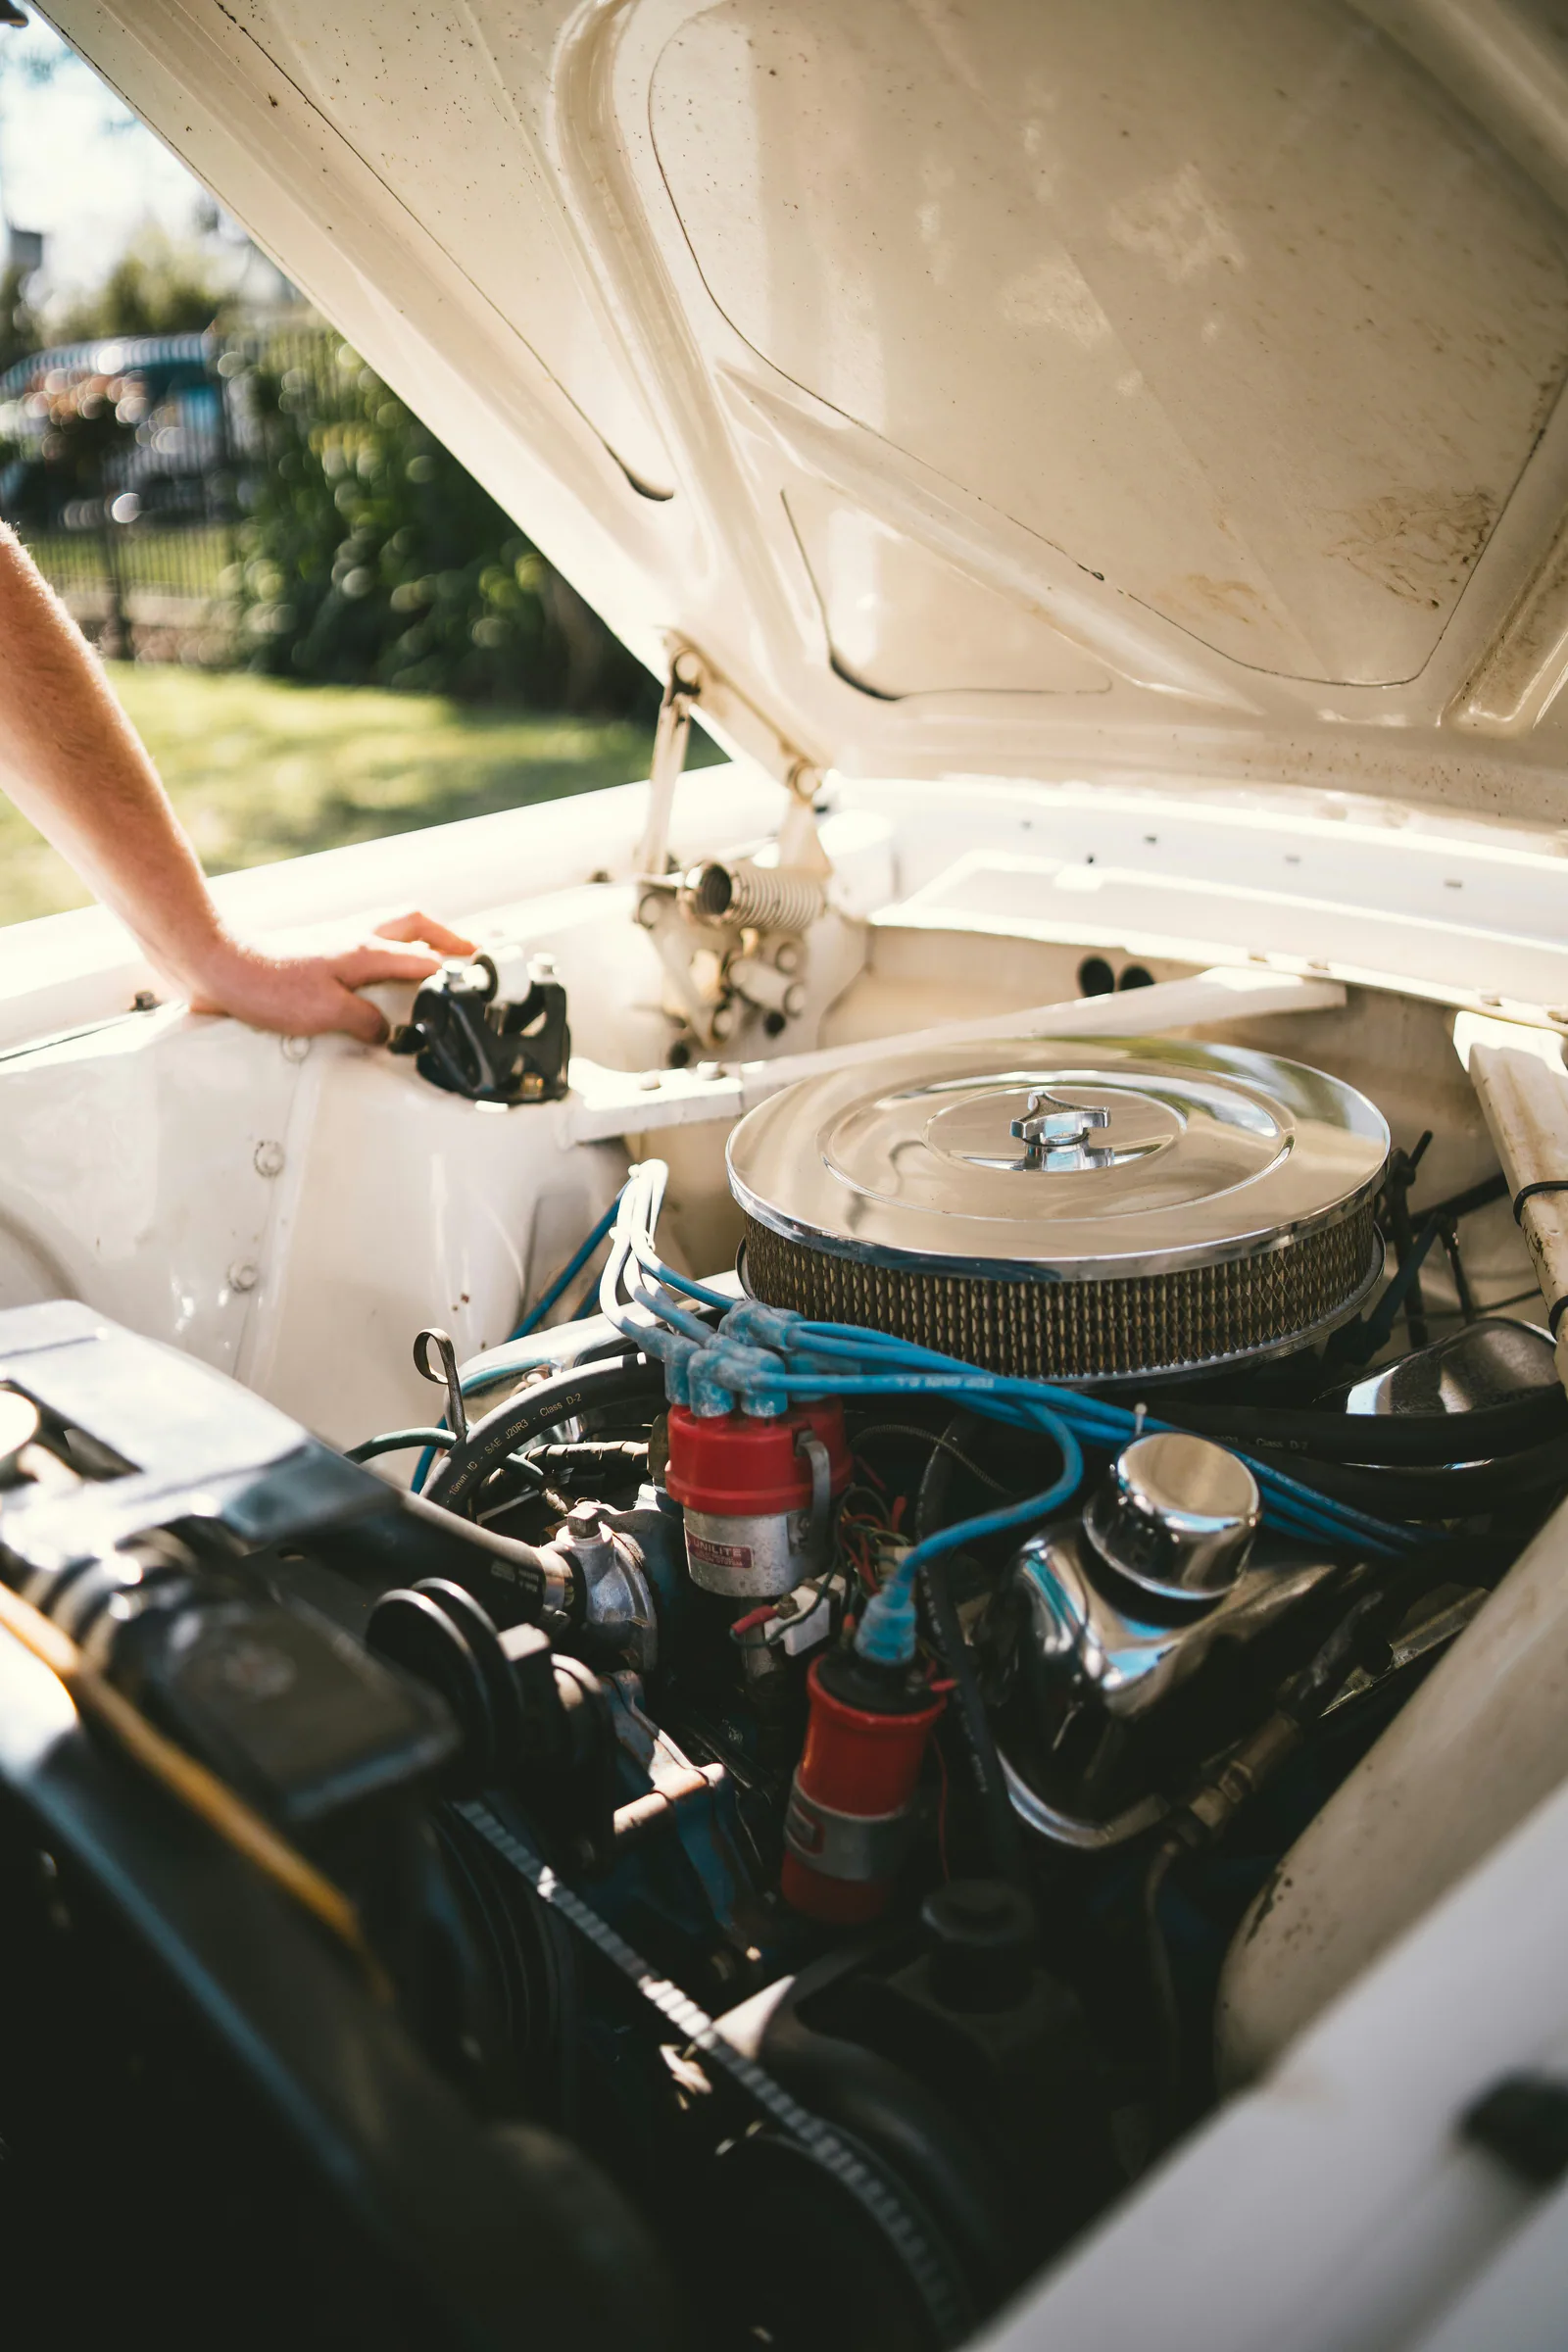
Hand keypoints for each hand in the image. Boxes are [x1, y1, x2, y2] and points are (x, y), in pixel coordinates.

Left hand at [186, 909, 476, 1041]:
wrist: (216, 964)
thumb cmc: (266, 984)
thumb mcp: (326, 1013)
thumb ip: (367, 1023)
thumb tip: (387, 1033)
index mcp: (367, 950)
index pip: (427, 957)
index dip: (457, 969)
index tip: (480, 981)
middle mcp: (355, 939)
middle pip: (414, 924)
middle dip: (446, 936)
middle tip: (468, 952)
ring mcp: (335, 943)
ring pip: (390, 930)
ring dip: (416, 939)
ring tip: (432, 959)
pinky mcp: (315, 954)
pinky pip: (363, 946)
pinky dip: (384, 953)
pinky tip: (378, 974)